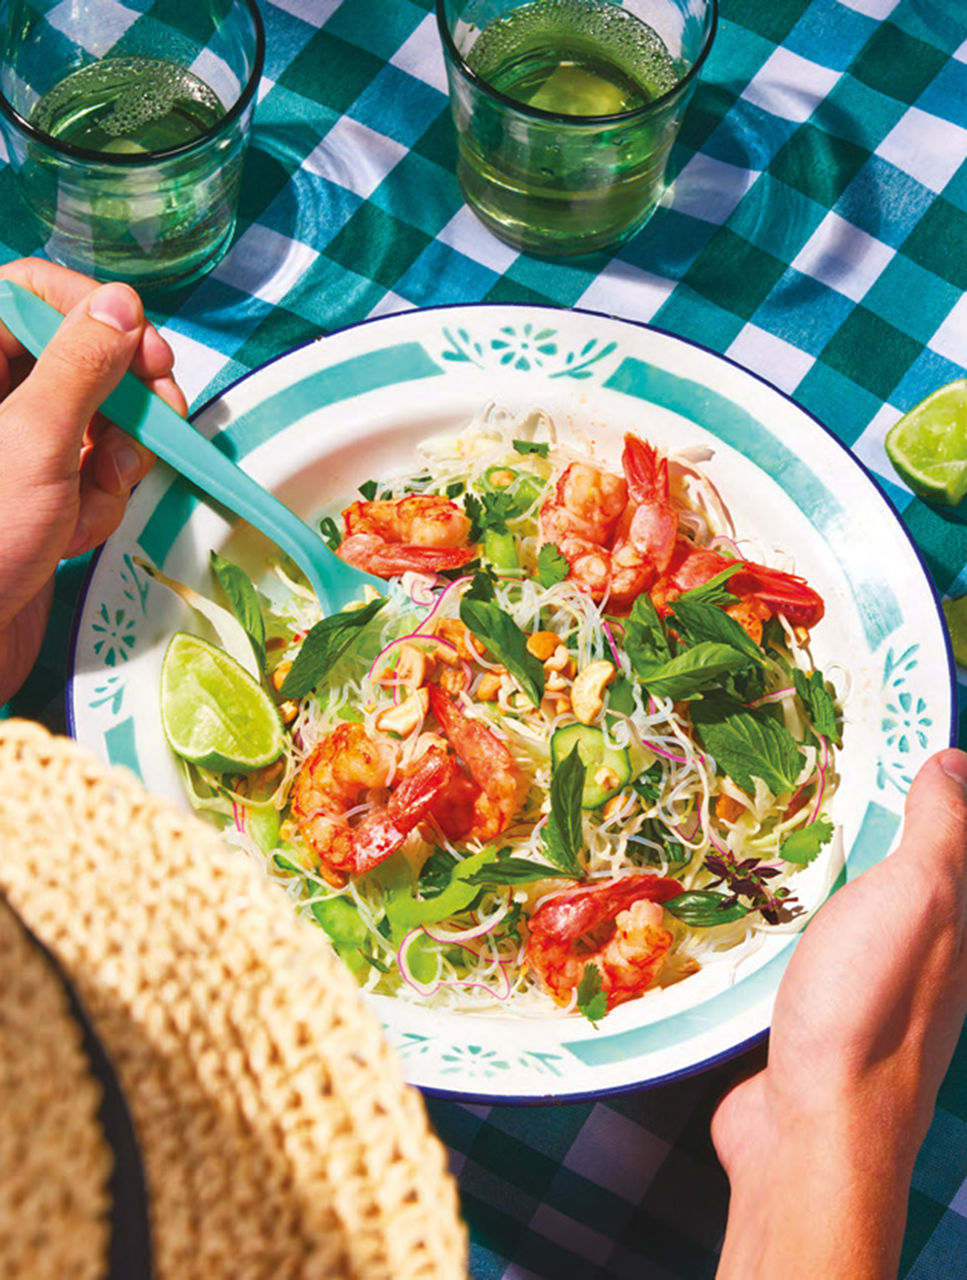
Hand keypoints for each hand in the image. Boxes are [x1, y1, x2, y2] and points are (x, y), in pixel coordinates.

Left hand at [0, 258, 187, 704]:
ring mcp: (16, 448)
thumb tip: (120, 304)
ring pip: (96, 418)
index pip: (30, 292)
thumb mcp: (35, 441)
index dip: (95, 311)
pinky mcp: (38, 493)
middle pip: (77, 355)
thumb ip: (80, 365)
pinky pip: (91, 472)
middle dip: (124, 396)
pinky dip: (98, 502)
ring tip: (93, 500)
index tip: (148, 353)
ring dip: (114, 461)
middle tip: (160, 420)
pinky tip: (75, 535)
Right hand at [712, 749, 966, 1278]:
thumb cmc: (871, 1003)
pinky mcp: (825, 1007)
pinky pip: (819, 938)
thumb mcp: (920, 894)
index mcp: (965, 926)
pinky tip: (763, 888)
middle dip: (893, 822)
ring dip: (837, 864)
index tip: (905, 740)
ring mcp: (878, 984)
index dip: (946, 789)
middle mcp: (934, 955)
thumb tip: (955, 760)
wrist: (812, 1125)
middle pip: (921, 872)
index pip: (962, 841)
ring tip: (788, 810)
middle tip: (838, 764)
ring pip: (866, 904)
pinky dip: (800, 907)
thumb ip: (942, 828)